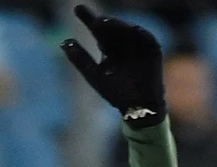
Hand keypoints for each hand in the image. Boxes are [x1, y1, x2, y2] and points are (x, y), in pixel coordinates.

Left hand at [60, 5, 165, 126]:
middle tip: (94, 21)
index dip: (87, 19)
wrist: (137, 107)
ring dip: (116, 25)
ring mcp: (137, 46)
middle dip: (102, 22)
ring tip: (103, 23)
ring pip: (126, 31)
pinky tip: (129, 29)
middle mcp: (123, 44)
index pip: (98, 31)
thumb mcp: (94, 74)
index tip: (76, 8)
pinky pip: (146, 38)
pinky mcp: (152, 50)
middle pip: (111, 28)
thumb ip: (80, 58)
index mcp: (109, 49)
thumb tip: (64, 41)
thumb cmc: (115, 93)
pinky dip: (138, 33)